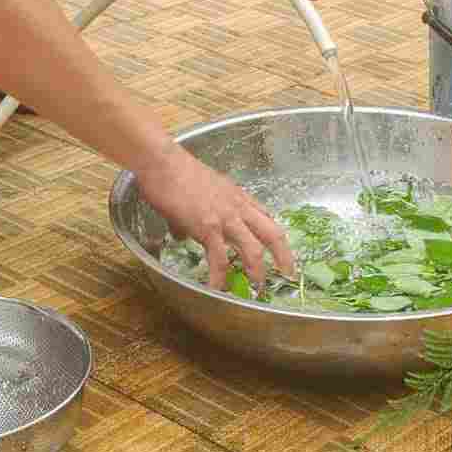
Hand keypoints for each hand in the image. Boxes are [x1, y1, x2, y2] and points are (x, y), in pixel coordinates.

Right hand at [139, 147, 297, 289]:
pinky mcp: (208, 228)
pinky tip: (218, 289)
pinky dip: (220, 277)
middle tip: (288, 274)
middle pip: (273, 233)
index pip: (266, 217)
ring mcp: (225, 218)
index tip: (281, 251)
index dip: (276, 236)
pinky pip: (219, 259)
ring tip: (258, 288)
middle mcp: (238, 207)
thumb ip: (196, 214)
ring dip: (257, 271)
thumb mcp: (197, 191)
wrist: (163, 163)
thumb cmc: (175, 173)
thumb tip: (183, 233)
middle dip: (284, 256)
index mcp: (237, 197)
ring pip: (253, 249)